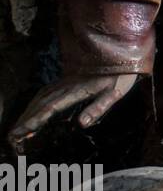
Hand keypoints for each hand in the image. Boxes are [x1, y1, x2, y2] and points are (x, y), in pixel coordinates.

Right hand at [8, 73, 138, 151]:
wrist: (121, 56)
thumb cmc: (120, 78)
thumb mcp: (114, 94)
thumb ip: (97, 108)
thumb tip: (81, 124)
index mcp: (77, 91)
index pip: (51, 108)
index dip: (35, 120)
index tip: (22, 131)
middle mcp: (66, 86)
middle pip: (41, 104)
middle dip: (26, 119)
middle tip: (13, 134)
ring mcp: (65, 82)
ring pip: (41, 97)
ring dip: (28, 111)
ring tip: (18, 126)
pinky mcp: (67, 80)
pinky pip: (45, 92)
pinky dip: (35, 102)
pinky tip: (32, 108)